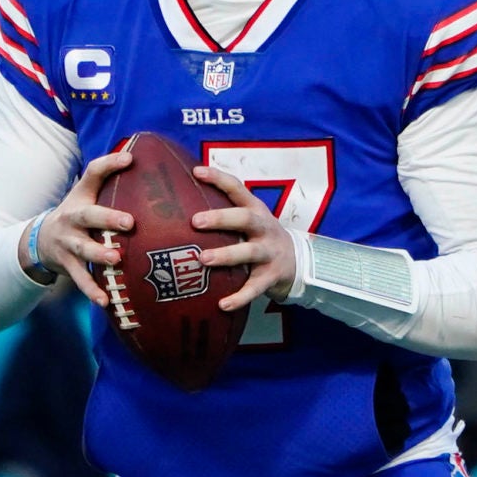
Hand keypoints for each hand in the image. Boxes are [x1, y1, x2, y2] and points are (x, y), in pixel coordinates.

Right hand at [23, 147, 137, 305]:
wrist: (41, 240)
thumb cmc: (78, 215)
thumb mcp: (87, 194)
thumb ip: (111, 180)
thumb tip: (141, 159)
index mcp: (81, 197)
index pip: (93, 173)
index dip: (110, 164)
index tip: (130, 159)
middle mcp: (72, 218)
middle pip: (88, 215)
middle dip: (108, 218)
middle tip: (129, 222)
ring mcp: (68, 243)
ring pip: (83, 248)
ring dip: (99, 254)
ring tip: (116, 259)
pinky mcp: (68, 265)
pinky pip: (80, 279)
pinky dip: (92, 291)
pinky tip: (106, 302)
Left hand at [191, 165, 298, 314]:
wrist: (297, 262)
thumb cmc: (260, 237)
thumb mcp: (249, 220)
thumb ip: (224, 213)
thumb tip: (180, 203)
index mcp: (255, 210)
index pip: (237, 188)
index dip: (219, 178)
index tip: (196, 172)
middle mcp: (264, 228)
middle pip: (245, 218)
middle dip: (221, 218)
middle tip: (195, 221)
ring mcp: (270, 253)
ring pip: (249, 252)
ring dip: (227, 255)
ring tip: (204, 260)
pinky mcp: (272, 277)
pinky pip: (255, 288)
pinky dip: (240, 297)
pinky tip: (223, 305)